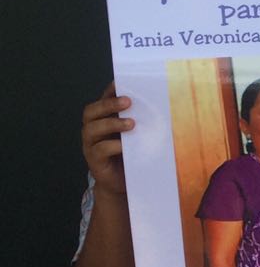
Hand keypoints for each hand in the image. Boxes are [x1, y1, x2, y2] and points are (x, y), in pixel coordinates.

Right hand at [81, 82, 132, 196]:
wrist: (123, 183)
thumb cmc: (132, 155)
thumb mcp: (138, 135)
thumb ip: (141, 121)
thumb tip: (162, 107)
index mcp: (103, 119)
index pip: (102, 99)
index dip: (109, 91)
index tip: (122, 82)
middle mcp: (93, 129)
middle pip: (91, 111)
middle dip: (108, 104)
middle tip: (127, 101)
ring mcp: (91, 144)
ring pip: (93, 129)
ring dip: (112, 124)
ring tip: (131, 124)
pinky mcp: (94, 160)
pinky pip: (100, 149)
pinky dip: (113, 145)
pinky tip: (125, 145)